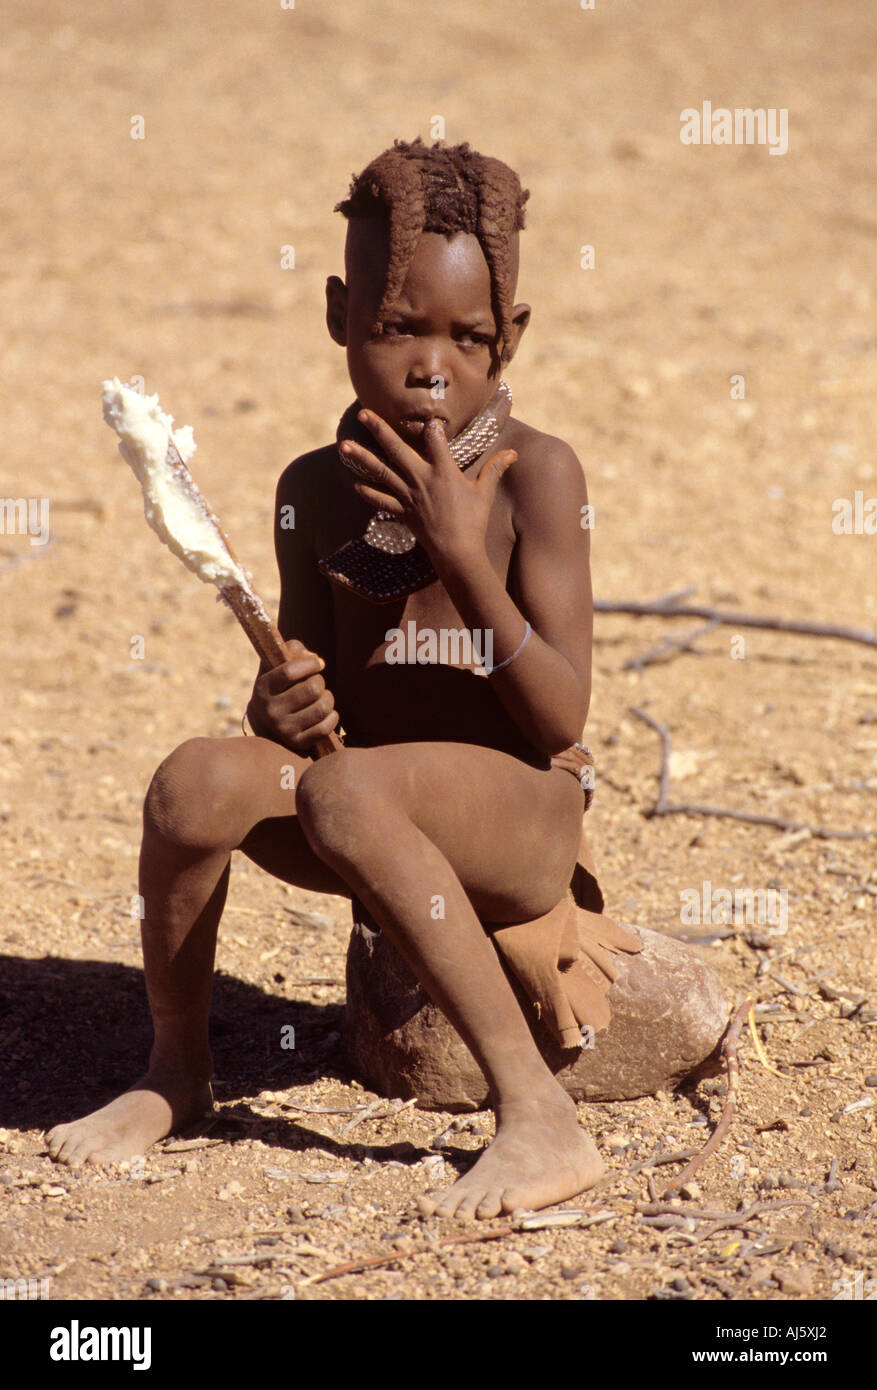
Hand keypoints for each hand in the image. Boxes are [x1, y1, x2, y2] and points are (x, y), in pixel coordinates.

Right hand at [246, 639, 338, 752]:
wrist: (265, 724)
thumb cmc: (277, 687)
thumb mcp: (274, 666)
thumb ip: (290, 650)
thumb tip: (312, 658)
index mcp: (262, 688)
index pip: (289, 671)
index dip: (310, 663)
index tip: (318, 663)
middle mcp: (270, 711)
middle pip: (312, 689)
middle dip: (320, 682)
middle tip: (316, 683)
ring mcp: (284, 729)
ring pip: (322, 707)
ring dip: (328, 698)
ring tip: (322, 697)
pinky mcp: (297, 743)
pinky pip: (325, 727)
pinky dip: (332, 717)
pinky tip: (326, 713)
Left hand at [339, 408, 515, 569]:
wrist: (458, 553)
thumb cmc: (474, 522)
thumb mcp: (485, 493)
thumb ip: (495, 469)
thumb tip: (513, 453)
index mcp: (444, 471)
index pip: (435, 439)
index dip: (432, 427)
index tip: (428, 417)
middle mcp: (422, 479)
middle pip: (396, 449)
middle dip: (379, 429)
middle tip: (362, 412)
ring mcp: (409, 496)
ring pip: (381, 472)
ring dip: (361, 458)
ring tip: (344, 445)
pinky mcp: (403, 512)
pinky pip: (381, 501)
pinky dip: (369, 493)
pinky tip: (355, 484)